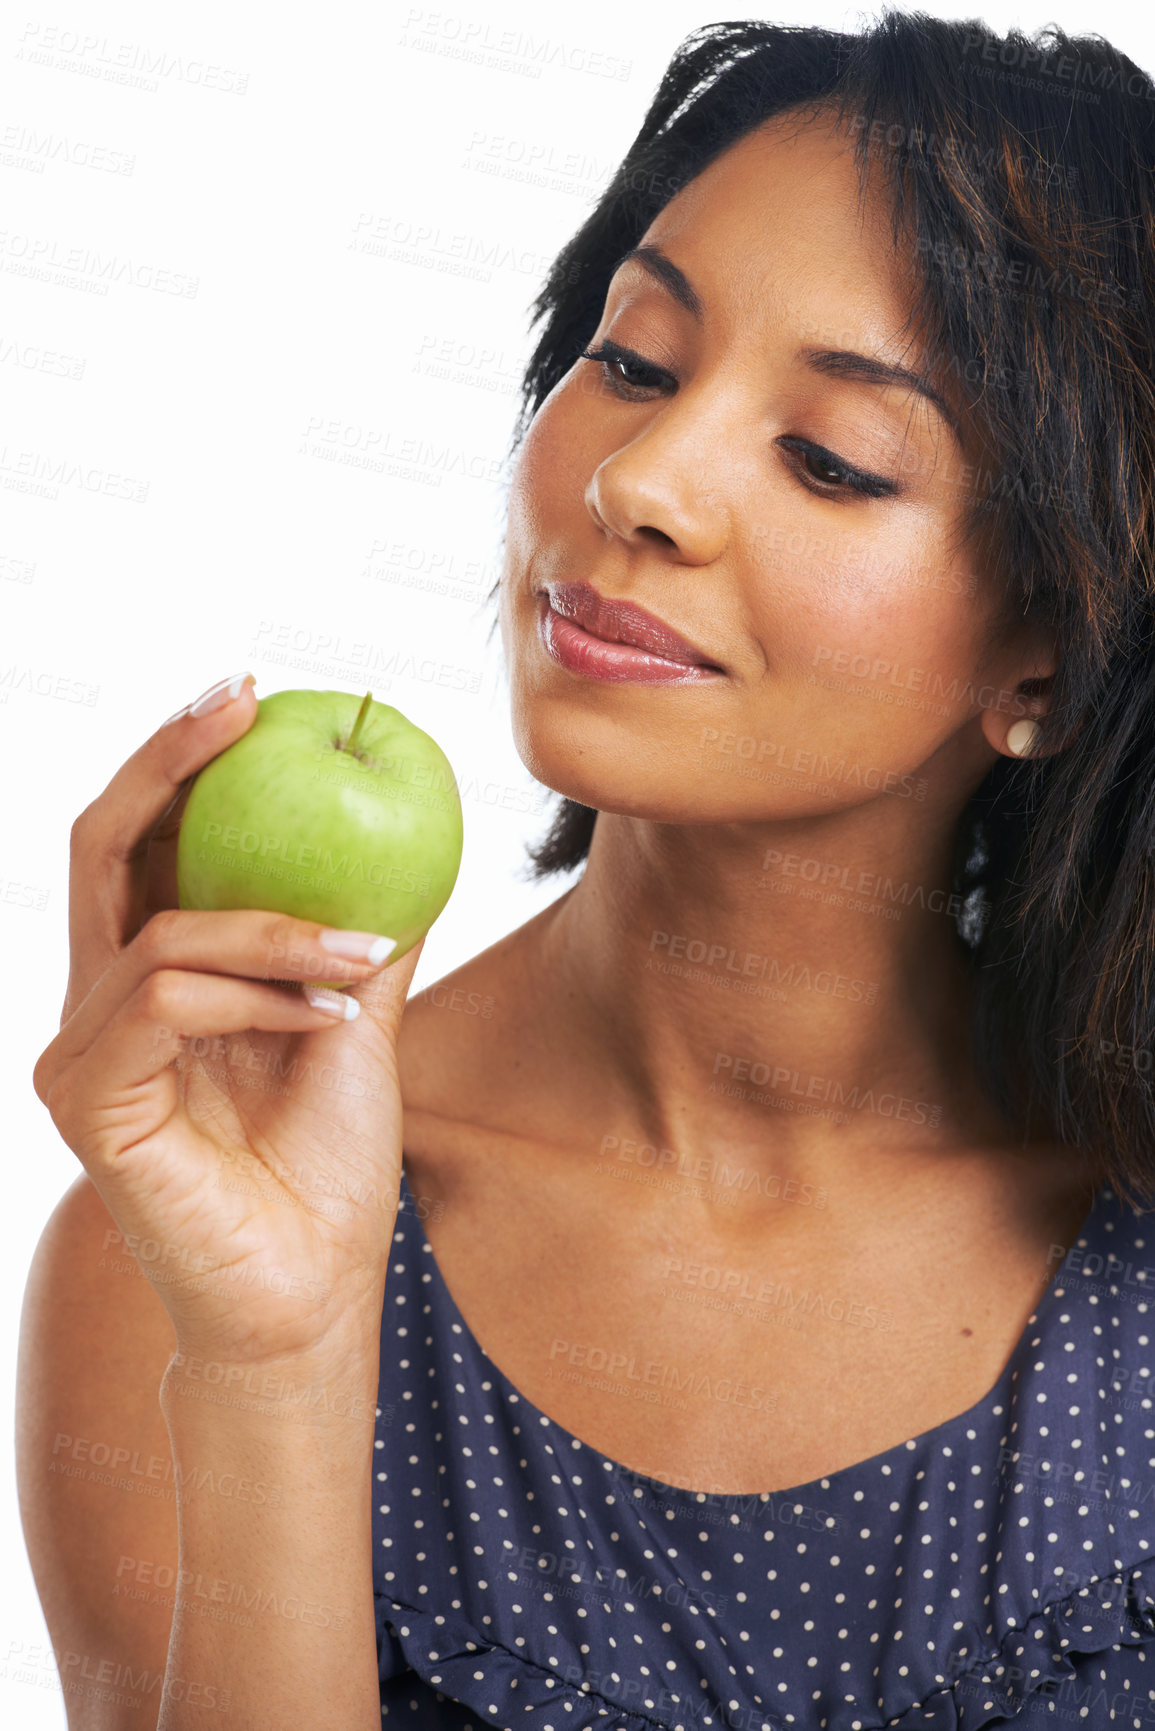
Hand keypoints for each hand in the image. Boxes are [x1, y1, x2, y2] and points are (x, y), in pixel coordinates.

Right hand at [32, 673, 424, 1366]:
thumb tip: (404, 843)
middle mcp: (99, 1005)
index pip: (142, 845)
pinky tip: (325, 1020)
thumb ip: (354, 939)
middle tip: (246, 703)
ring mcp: (81, 1053)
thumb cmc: (325, 1166)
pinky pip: (169, 1000)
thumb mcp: (350, 1023)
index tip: (253, 695)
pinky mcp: (88, 1100)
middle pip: (102, 847)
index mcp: (151, 978)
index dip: (181, 760)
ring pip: (159, 930)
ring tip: (361, 952)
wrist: (311, 1294)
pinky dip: (258, 994)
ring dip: (275, 926)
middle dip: (171, 761)